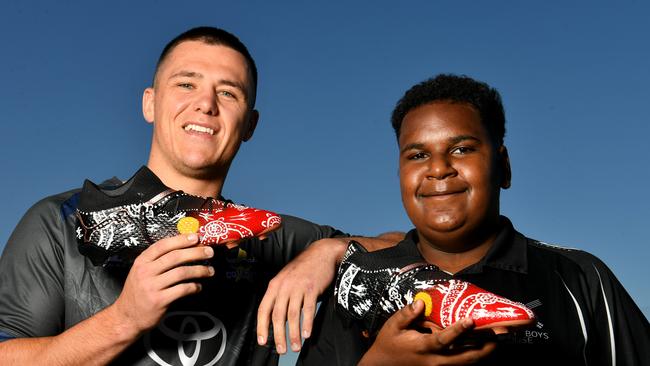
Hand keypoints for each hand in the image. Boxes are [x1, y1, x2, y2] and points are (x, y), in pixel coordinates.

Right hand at [108, 234, 215, 334]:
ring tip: (210, 270)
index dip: (181, 239)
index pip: (163, 245)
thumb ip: (157, 260)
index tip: (196, 237)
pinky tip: (198, 287)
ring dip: (199, 270)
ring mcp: (152, 286)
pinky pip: (182, 289)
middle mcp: (145, 272)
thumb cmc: (138, 292)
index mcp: (142, 262)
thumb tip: (183, 248)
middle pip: (175, 257)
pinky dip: (194, 287)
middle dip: (196, 252)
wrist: (126, 317)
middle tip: (209, 252)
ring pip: (181, 272)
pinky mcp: (159, 301)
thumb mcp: (141, 272)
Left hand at [256, 237, 347, 353]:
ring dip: (294, 334)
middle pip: (278, 315)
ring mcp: (298, 287)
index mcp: (274, 285)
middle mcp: (284, 286)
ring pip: (293, 315)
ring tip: (295, 346)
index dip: (261, 327)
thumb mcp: (286, 280)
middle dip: (278, 335)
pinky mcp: (312, 288)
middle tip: (281, 349)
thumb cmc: (304, 268)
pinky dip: (307, 323)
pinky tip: (307, 334)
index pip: (263, 309)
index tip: (263, 341)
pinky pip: (308, 309)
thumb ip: (280, 297)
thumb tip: (278, 320)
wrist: (321, 253)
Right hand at [359, 300, 495, 365]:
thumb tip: (420, 302)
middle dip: (484, 348)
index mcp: (423, 347)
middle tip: (498, 335)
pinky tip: (481, 347)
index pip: (443, 339)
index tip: (471, 320)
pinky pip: (460, 364)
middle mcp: (435, 360)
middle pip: (465, 358)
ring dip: (483, 353)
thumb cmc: (388, 344)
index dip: (458, 330)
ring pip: (466, 363)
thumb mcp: (393, 326)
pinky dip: (473, 357)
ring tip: (496, 341)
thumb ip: (407, 314)